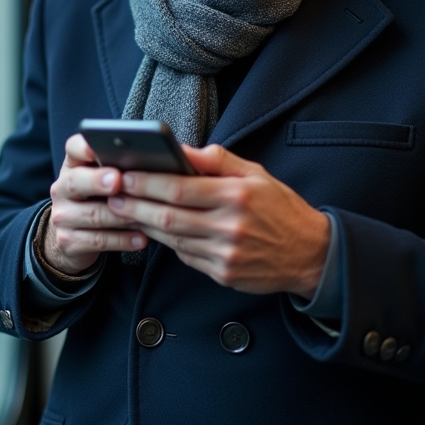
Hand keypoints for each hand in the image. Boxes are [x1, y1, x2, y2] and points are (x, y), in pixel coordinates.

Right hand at [43, 134, 146, 274]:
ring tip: (145, 215)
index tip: (96, 148)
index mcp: (73, 166)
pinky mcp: (68, 241)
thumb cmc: (100, 200)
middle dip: (98, 181)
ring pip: (93, 214)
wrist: (75, 237)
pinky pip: (98, 240)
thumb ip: (121, 169)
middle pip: (76, 182)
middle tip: (118, 181)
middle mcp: (62, 188)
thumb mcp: (105, 181)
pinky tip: (141, 238)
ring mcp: (63, 216)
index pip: (73, 148)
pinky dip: (123, 240)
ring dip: (122, 215)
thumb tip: (156, 163)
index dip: (84, 147)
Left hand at [107, 144, 329, 296]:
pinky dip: (167, 242)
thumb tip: (179, 150)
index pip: (179, 189)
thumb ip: (216, 160)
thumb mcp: (255, 174)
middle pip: (168, 216)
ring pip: (172, 238)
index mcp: (237, 196)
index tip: (124, 174)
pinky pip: (185, 256)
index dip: (146, 182)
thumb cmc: (280, 208)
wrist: (311, 254)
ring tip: (124, 209)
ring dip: (143, 224)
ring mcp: (226, 254)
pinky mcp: (224, 274)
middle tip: (112, 194)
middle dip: (135, 204)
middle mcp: (230, 227)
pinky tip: (153, 229)